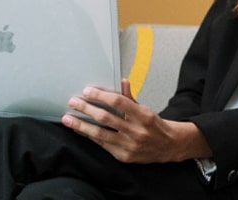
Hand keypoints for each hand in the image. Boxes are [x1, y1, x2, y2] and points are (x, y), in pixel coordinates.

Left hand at [63, 79, 209, 163]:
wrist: (169, 146)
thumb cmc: (155, 126)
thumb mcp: (146, 109)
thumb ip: (130, 97)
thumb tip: (122, 82)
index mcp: (143, 115)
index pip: (118, 102)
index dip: (100, 96)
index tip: (87, 91)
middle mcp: (136, 130)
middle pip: (105, 117)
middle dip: (86, 108)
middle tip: (73, 102)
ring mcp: (129, 145)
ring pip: (100, 133)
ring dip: (81, 125)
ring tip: (68, 119)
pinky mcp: (123, 156)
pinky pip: (102, 144)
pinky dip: (88, 136)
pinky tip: (79, 130)